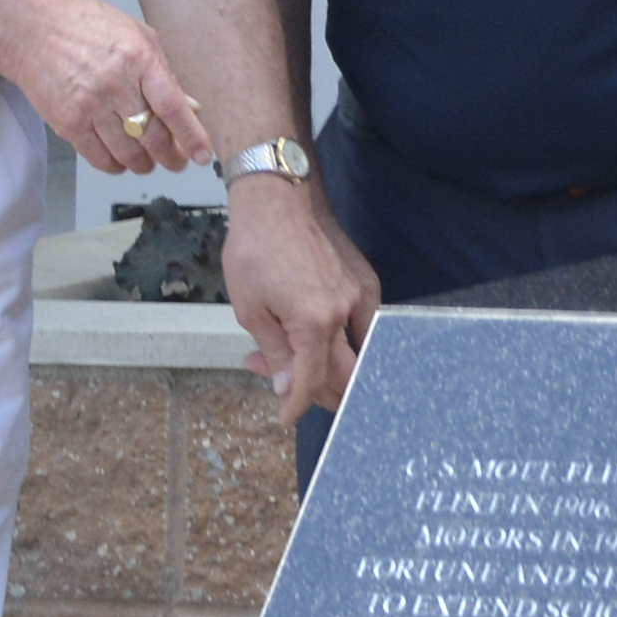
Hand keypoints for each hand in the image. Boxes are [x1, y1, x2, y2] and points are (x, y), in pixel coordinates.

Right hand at [5, 0, 208, 182]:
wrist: (31, 32)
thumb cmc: (86, 27)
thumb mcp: (136, 34)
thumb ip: (164, 71)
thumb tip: (190, 106)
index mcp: (138, 59)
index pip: (172, 106)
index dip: (192, 135)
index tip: (203, 154)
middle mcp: (115, 85)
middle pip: (152, 136)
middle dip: (171, 157)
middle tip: (178, 161)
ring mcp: (89, 106)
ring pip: (127, 153)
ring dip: (145, 164)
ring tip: (150, 161)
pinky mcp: (68, 123)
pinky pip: (99, 158)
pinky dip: (116, 165)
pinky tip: (122, 159)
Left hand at [223, 171, 379, 413]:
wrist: (279, 198)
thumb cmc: (255, 250)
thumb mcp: (251, 308)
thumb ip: (275, 351)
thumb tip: (286, 388)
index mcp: (314, 322)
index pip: (311, 381)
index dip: (296, 405)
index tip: (285, 417)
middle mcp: (345, 311)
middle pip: (345, 374)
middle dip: (319, 393)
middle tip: (288, 391)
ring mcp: (360, 294)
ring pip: (358, 351)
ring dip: (329, 367)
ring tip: (290, 361)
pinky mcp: (365, 280)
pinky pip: (365, 325)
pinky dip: (344, 341)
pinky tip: (316, 338)